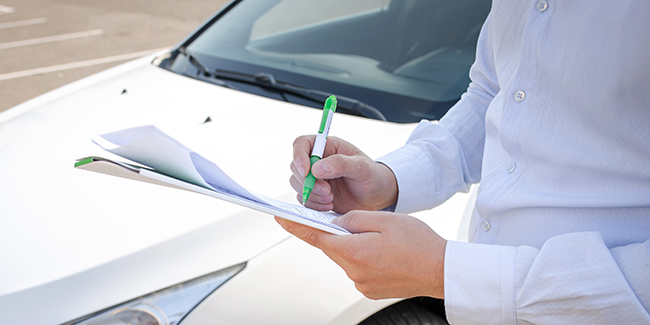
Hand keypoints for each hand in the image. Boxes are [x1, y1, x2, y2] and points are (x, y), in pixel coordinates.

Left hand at [275, 211, 445, 299]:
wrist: (441, 270)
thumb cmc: (419, 244)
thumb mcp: (385, 219)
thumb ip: (354, 218)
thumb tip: (337, 221)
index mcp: (354, 251)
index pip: (315, 236)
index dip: (295, 226)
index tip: (280, 217)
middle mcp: (353, 271)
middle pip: (332, 246)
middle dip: (338, 232)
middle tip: (358, 223)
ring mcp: (361, 283)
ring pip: (345, 257)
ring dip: (354, 245)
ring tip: (380, 239)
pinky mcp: (369, 290)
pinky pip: (356, 268)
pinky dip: (363, 257)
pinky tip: (383, 253)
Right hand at [290, 135, 397, 212]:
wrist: (377, 196)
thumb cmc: (372, 176)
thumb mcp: (361, 167)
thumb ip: (340, 164)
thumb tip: (316, 168)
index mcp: (327, 146)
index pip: (302, 144)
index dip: (299, 156)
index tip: (306, 171)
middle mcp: (317, 160)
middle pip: (296, 166)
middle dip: (307, 181)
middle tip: (327, 191)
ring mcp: (314, 178)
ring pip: (297, 183)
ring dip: (310, 194)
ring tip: (331, 198)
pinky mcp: (315, 193)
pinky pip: (303, 198)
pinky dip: (313, 204)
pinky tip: (329, 205)